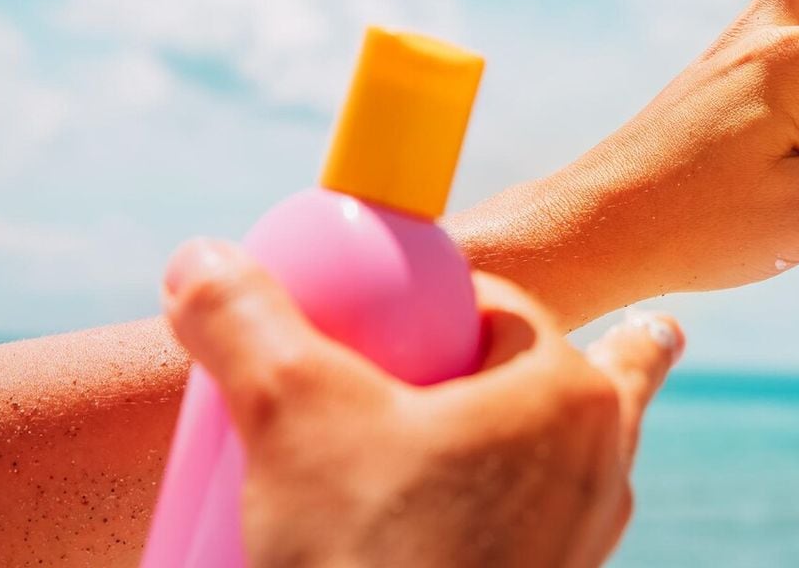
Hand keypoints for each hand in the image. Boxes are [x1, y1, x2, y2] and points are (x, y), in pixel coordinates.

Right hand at [162, 238, 681, 567]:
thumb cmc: (367, 554)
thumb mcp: (287, 416)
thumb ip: (243, 323)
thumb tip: (197, 260)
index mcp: (564, 393)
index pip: (502, 309)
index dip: (444, 302)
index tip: (392, 319)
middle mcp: (600, 463)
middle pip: (581, 378)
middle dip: (588, 353)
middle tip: (592, 339)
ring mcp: (587, 537)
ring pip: (583, 459)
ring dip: (569, 434)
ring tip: (587, 415)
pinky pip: (557, 528)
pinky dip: (537, 509)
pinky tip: (499, 523)